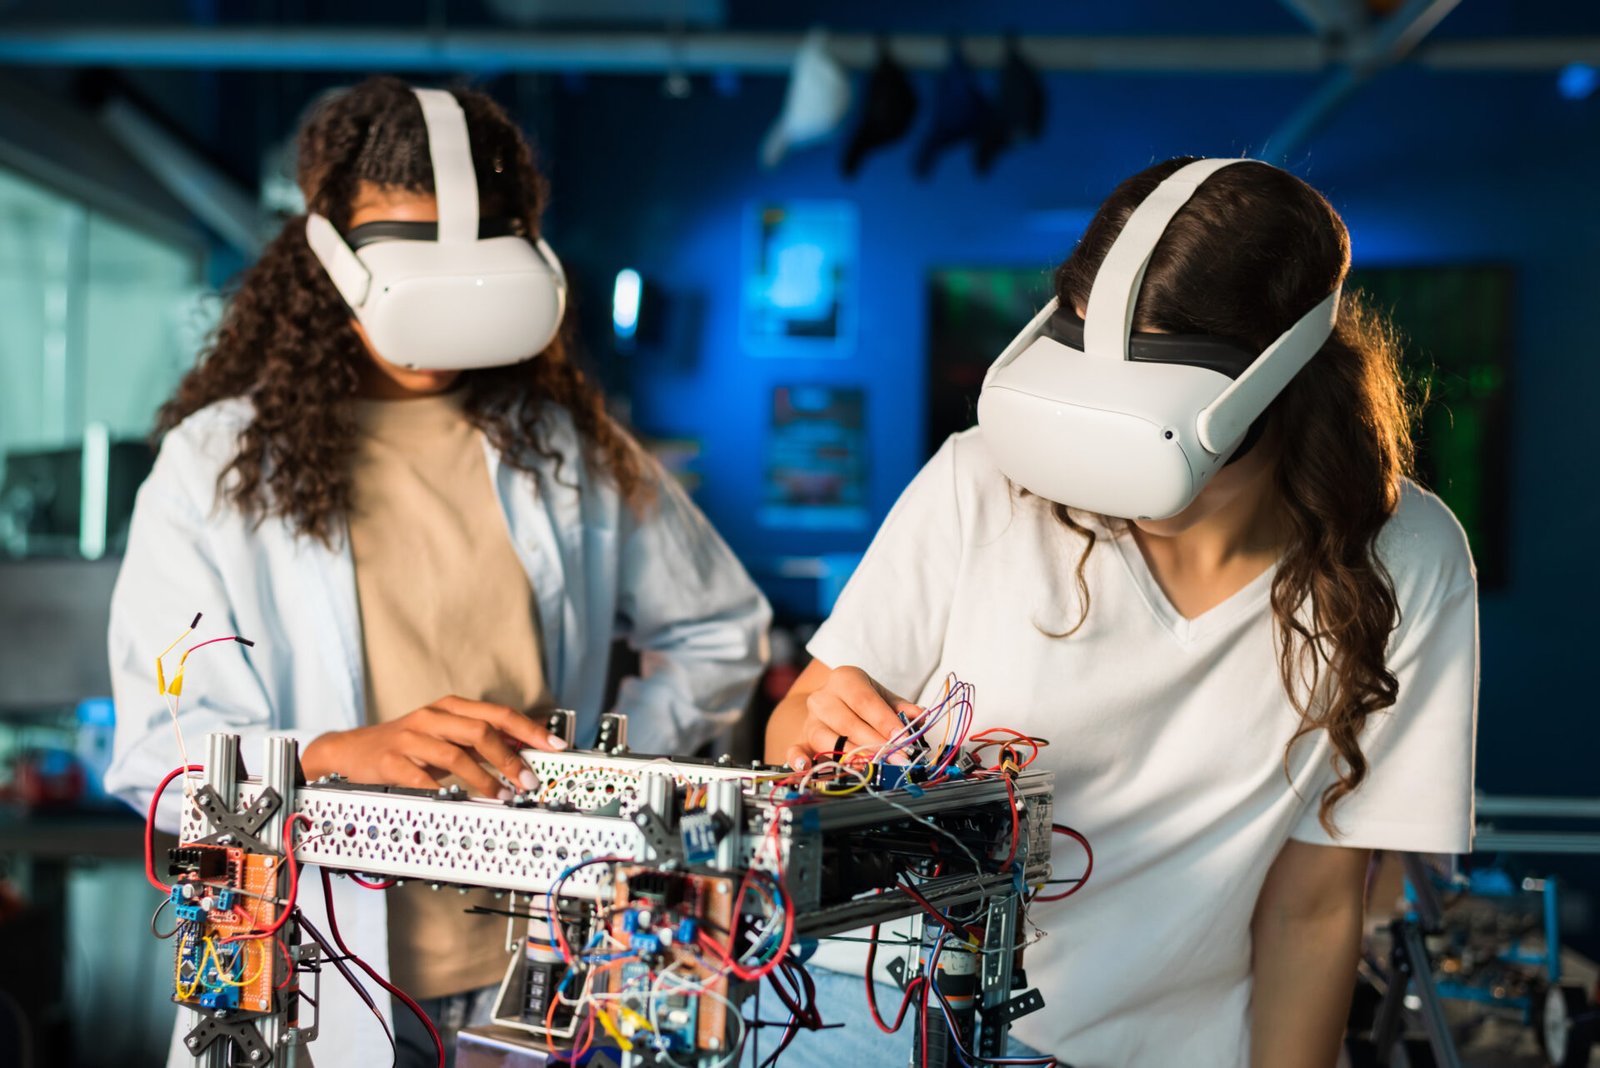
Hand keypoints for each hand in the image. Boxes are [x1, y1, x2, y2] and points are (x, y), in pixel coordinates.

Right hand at [302, 695, 565, 797]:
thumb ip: (479, 739)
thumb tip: (524, 751)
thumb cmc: (406, 744)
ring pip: (456, 755)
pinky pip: (423, 779)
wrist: (351, 751)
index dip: (530, 730)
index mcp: (450, 707)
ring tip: (502, 796)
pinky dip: (446, 792)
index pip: (499, 714)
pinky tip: (460, 803)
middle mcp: (432, 717)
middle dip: (510, 758)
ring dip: (485, 779)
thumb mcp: (444, 734)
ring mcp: (410, 738)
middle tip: (528, 780)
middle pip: (481, 731)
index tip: (554, 747)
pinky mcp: (392, 761)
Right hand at [781, 665, 920, 772]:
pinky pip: (795, 749)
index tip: (904, 739)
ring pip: (828, 739)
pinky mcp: (802, 739)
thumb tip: (920, 718)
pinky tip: (805, 767)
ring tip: (872, 766)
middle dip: (876, 744)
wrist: (830, 703)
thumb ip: (901, 708)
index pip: (866, 701)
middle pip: (848, 723)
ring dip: (852, 756)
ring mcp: (811, 719)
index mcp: (845, 679)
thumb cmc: (861, 700)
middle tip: (897, 760)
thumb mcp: (882, 697)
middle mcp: (823, 697)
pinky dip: (798, 759)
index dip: (885, 721)